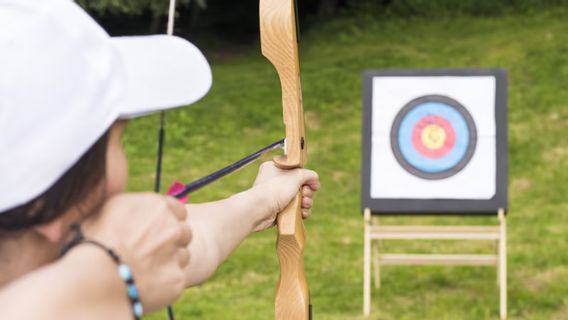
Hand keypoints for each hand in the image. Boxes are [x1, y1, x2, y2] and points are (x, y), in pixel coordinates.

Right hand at [82, 193, 191, 312]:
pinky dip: (163, 283)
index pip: (178, 209)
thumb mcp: (107, 210)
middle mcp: (172, 227)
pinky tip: (143, 284)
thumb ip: (131, 207)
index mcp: (157, 206)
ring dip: (169, 262)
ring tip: (144, 269)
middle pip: (184, 232)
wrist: (95, 275)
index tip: (157, 228)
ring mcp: (177, 253)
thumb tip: (133, 210)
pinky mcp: (177, 279)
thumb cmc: (92, 241)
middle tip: (151, 251)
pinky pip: (175, 279)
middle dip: (172, 240)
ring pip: (183, 256)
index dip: (169, 219)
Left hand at [252, 161, 320, 230]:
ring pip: (299, 199)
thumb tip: (315, 180)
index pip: (296, 170)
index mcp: (275, 168)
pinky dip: (301, 211)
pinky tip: (303, 213)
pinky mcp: (278, 210)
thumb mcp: (296, 176)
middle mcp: (275, 182)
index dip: (306, 177)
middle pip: (300, 186)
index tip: (312, 184)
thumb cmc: (274, 189)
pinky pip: (294, 210)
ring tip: (304, 205)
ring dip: (306, 202)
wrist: (259, 210)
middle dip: (307, 192)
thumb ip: (309, 175)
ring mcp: (276, 197)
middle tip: (305, 195)